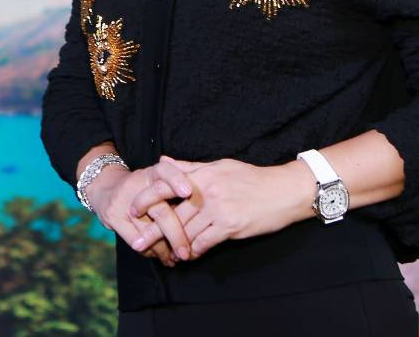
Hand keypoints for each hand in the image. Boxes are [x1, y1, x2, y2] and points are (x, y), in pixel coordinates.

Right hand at [85, 160, 197, 264]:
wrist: (105, 188)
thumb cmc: (142, 187)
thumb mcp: (157, 180)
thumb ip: (179, 185)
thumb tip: (205, 197)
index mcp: (152, 173)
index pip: (165, 171)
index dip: (176, 180)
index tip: (188, 192)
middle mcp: (137, 184)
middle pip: (161, 212)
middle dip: (176, 236)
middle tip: (186, 253)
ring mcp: (124, 201)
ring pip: (149, 231)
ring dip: (164, 250)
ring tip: (176, 259)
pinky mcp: (113, 217)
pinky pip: (136, 241)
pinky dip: (150, 252)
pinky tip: (159, 256)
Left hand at [129, 155, 308, 257]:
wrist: (285, 190)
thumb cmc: (252, 177)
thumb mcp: (220, 165)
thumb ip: (190, 167)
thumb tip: (164, 160)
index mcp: (203, 174)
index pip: (167, 185)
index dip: (147, 199)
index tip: (133, 210)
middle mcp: (207, 191)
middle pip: (173, 213)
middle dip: (153, 230)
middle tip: (137, 243)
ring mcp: (219, 209)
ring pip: (187, 230)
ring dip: (172, 245)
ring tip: (160, 255)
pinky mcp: (231, 225)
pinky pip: (205, 242)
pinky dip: (194, 250)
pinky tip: (188, 256)